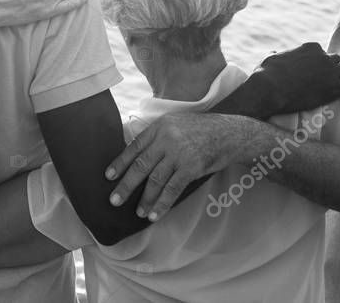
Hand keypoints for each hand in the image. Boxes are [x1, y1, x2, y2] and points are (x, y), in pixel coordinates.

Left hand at [104, 113, 260, 220]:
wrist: (230, 133)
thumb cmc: (202, 130)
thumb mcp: (176, 124)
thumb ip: (158, 137)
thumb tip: (139, 157)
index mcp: (159, 127)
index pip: (134, 147)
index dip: (120, 163)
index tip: (108, 176)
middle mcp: (166, 139)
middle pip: (140, 165)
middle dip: (126, 185)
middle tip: (114, 200)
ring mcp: (178, 153)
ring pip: (155, 180)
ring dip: (145, 199)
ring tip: (138, 212)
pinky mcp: (191, 167)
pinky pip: (172, 189)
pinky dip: (162, 204)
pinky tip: (154, 214)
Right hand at [252, 43, 339, 114]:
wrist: (269, 90)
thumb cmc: (265, 74)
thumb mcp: (270, 58)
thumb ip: (276, 54)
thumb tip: (274, 53)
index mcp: (310, 47)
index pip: (322, 52)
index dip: (319, 62)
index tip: (313, 72)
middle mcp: (323, 56)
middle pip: (337, 59)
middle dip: (332, 67)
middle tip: (325, 80)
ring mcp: (331, 71)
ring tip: (338, 83)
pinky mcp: (335, 88)